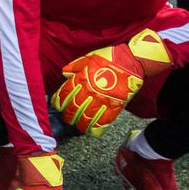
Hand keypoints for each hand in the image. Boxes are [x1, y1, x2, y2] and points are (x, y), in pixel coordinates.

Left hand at [53, 29, 172, 135]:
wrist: (131, 62)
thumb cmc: (110, 58)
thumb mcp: (88, 58)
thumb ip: (75, 66)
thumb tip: (65, 74)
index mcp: (82, 79)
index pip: (65, 93)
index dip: (59, 102)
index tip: (57, 106)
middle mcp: (90, 91)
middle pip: (74, 107)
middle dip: (68, 115)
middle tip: (67, 119)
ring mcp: (103, 100)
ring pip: (87, 117)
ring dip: (81, 124)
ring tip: (78, 127)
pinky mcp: (115, 105)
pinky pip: (105, 120)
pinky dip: (98, 128)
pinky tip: (93, 132)